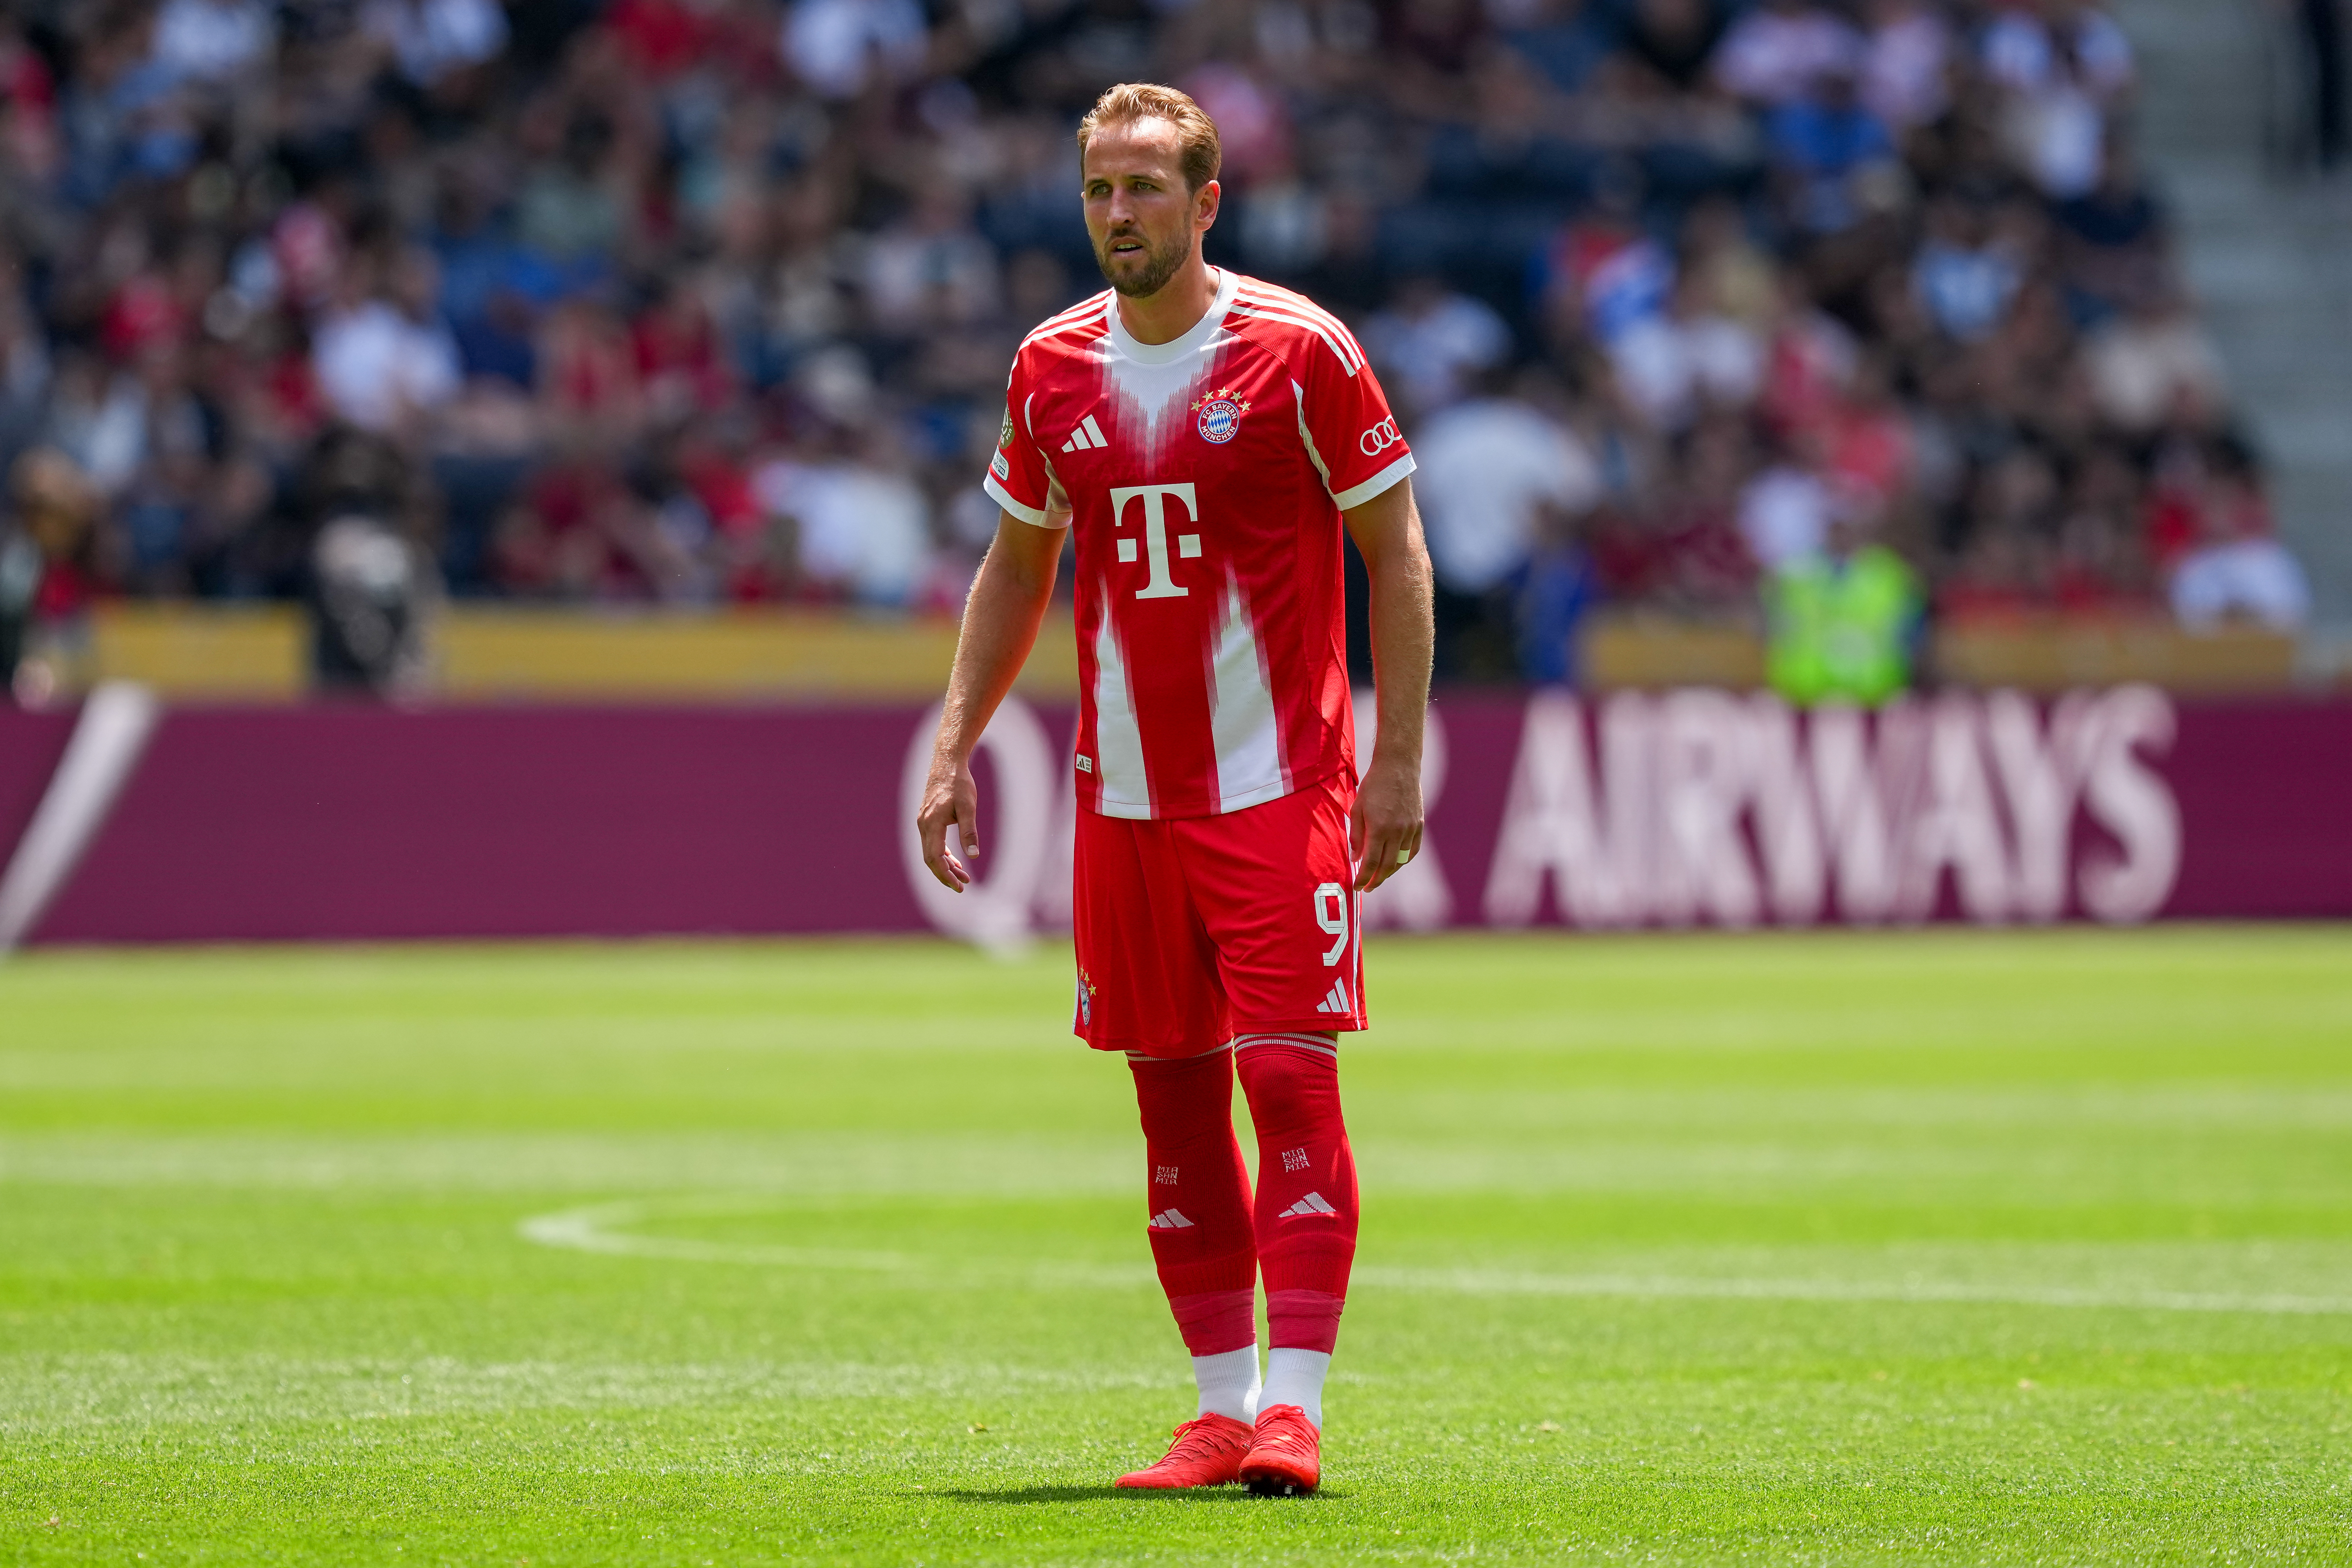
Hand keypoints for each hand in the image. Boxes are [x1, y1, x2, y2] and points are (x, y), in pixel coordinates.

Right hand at [916, 750, 978, 891]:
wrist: (946, 763)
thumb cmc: (959, 783)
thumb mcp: (968, 807)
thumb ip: (969, 831)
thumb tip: (973, 856)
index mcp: (931, 824)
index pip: (934, 858)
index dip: (945, 875)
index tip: (959, 887)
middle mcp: (923, 825)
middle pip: (930, 859)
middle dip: (946, 875)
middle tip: (962, 887)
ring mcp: (923, 822)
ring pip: (931, 852)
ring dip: (946, 866)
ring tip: (964, 877)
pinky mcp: (927, 819)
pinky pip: (932, 843)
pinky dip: (943, 854)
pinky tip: (955, 861)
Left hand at [1350, 751, 1423, 892]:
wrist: (1398, 767)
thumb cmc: (1373, 786)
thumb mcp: (1357, 809)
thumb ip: (1356, 836)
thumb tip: (1355, 859)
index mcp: (1379, 829)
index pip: (1371, 863)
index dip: (1363, 878)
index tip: (1357, 887)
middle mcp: (1397, 832)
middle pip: (1387, 867)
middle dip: (1375, 881)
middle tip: (1367, 887)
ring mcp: (1410, 829)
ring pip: (1401, 861)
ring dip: (1389, 873)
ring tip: (1379, 877)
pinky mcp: (1419, 825)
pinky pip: (1412, 850)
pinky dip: (1404, 861)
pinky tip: (1395, 864)